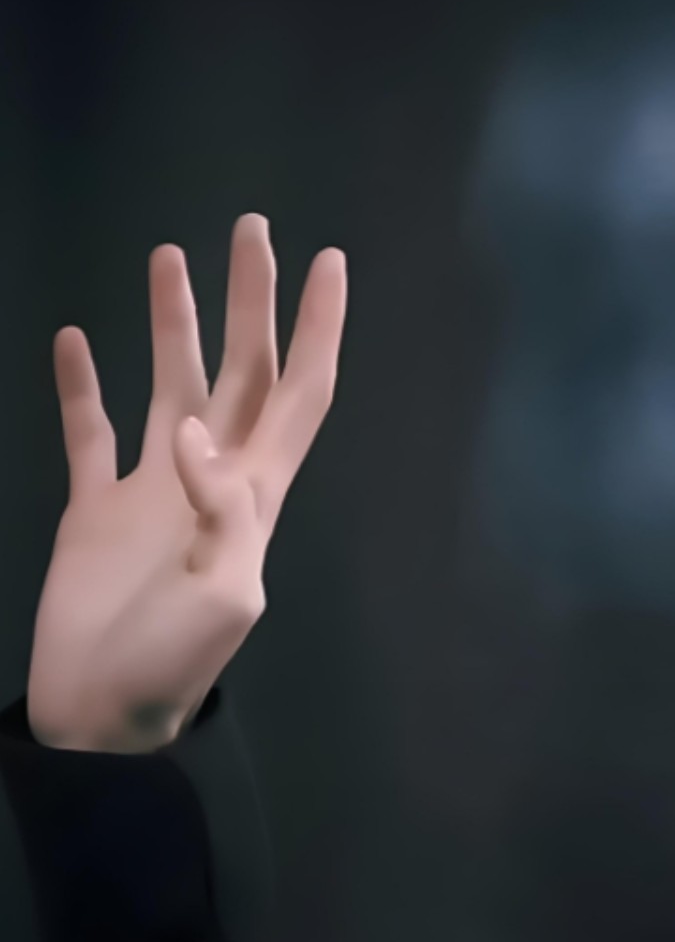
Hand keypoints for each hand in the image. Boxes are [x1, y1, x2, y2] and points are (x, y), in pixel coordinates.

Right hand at [26, 215, 345, 751]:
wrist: (103, 714)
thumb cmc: (176, 662)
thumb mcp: (225, 592)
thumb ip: (222, 509)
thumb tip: (190, 434)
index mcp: (258, 493)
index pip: (302, 390)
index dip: (319, 328)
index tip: (329, 262)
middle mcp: (213, 475)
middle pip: (242, 368)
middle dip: (250, 301)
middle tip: (251, 227)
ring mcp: (153, 489)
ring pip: (170, 383)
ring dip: (172, 323)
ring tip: (168, 256)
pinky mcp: (95, 509)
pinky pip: (89, 432)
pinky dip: (82, 386)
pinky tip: (77, 337)